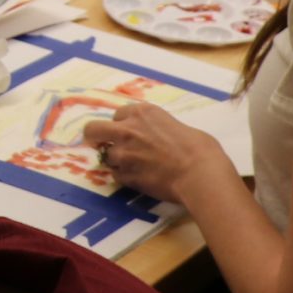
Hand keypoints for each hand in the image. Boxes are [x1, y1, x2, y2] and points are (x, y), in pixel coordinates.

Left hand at [81, 102, 233, 205]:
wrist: (199, 174)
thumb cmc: (199, 148)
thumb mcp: (176, 126)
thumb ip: (157, 128)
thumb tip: (158, 137)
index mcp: (142, 112)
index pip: (118, 115)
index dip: (123, 124)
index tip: (128, 132)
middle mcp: (127, 130)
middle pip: (93, 130)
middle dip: (95, 137)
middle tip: (101, 144)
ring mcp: (123, 154)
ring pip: (107, 157)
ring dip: (117, 161)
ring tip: (136, 167)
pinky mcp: (125, 176)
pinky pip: (116, 176)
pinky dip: (125, 177)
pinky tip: (141, 179)